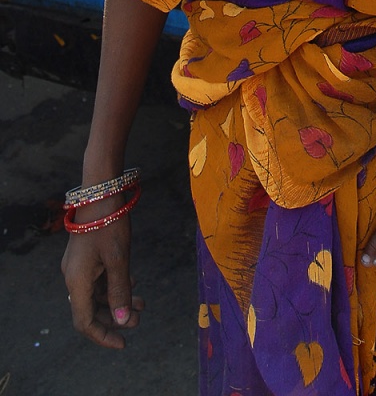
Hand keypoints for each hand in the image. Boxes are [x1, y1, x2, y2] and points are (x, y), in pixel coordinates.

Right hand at [61, 214, 142, 348]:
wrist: (100, 192)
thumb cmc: (109, 223)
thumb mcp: (118, 259)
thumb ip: (120, 290)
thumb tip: (121, 321)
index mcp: (77, 281)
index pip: (84, 322)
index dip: (103, 336)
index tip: (123, 343)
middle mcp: (74, 276)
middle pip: (91, 309)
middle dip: (115, 318)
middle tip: (139, 319)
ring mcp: (79, 265)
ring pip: (97, 293)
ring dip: (118, 300)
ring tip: (142, 303)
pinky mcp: (86, 255)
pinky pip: (98, 278)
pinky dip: (114, 284)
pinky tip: (133, 282)